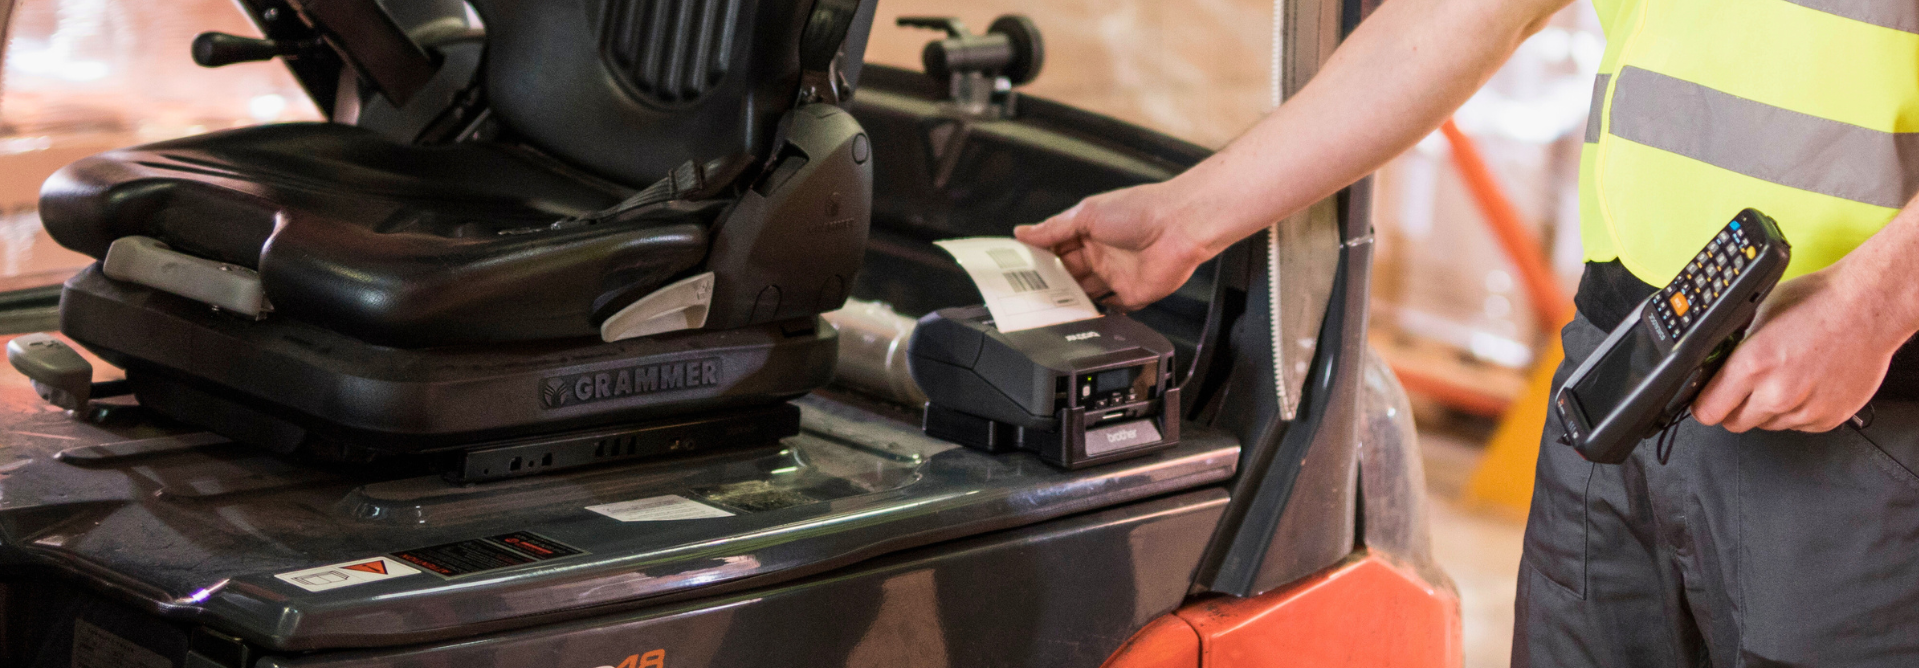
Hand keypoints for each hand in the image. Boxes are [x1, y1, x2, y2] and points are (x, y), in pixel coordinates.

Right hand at [1012, 183, 1214, 310]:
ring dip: (1067, 300)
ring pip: (1083, 294)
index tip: (1017, 269)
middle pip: (1067, 274)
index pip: (1056, 248)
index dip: (1038, 259)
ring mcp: (1115, 276)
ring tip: (1046, 307)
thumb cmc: (1141, 209)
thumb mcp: (1087, 213)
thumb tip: (1024, 232)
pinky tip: (1078, 316)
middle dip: (1048, 283)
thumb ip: (1054, 228)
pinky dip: (1094, 314)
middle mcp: (1101, 254)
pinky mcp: (1131, 295)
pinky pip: (1108, 309)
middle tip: (1026, 292)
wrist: (1180, 227)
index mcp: (1089, 231)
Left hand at [1691, 266, 1907, 432]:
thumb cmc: (1819, 302)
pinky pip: (1798, 425)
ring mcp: (1805, 410)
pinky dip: (1797, 411)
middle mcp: (1777, 393)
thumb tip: (1711, 365)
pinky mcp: (1829, 418)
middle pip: (1734, 423)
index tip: (1707, 398)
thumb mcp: (1757, 314)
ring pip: (1766, 425)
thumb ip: (1732, 348)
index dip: (1703, 404)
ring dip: (1768, 408)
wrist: (1870, 307)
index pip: (1707, 411)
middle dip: (1733, 407)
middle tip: (1746, 386)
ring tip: (1786, 377)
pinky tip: (1808, 383)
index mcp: (1752, 366)